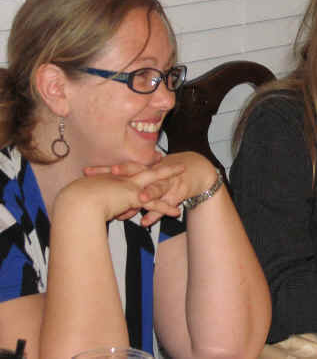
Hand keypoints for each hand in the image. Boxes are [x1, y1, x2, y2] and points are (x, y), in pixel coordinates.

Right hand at [58, 163, 184, 222]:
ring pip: (156, 181)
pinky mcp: (134, 197)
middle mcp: (122, 179)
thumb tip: (95, 208)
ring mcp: (130, 186)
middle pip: (147, 170)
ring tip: (184, 173)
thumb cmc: (75, 200)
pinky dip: (166, 208)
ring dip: (171, 178)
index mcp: (111, 178)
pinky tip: (176, 211)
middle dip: (161, 166)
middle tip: (174, 162)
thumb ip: (95, 200)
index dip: (141, 167)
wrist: (77, 201)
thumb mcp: (86, 198)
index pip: (130, 171)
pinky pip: (154, 203)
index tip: (152, 161)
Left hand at [85, 152, 216, 225]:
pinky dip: (157, 213)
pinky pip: (166, 204)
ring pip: (156, 188)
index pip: (120, 169)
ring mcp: (166, 183)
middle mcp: (153, 174)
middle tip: (112, 174)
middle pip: (137, 173)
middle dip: (124, 174)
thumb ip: (126, 189)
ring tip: (139, 200)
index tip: (87, 172)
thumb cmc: (165, 177)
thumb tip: (105, 199)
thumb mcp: (145, 180)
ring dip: (149, 193)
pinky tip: (147, 222)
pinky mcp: (177, 194)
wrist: (195, 171)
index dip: (104, 170)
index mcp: (143, 169)